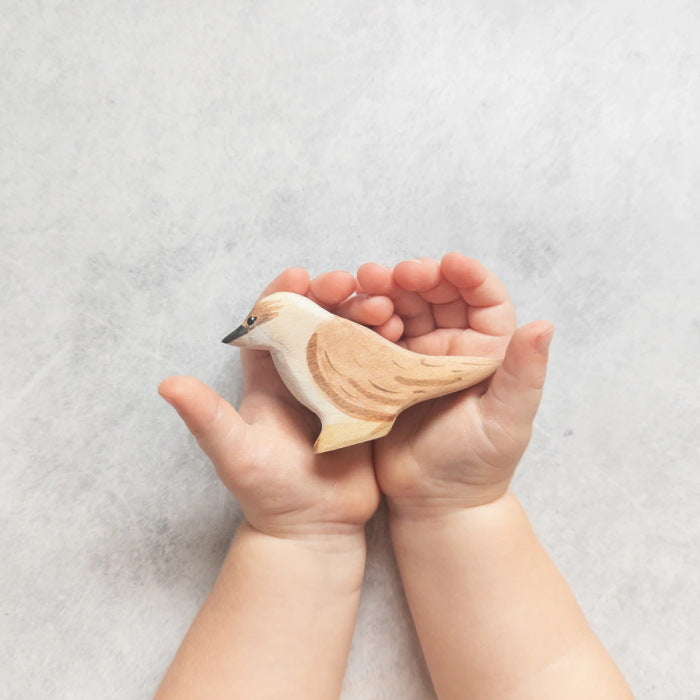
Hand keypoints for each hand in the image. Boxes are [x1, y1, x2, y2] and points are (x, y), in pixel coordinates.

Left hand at [158, 268, 391, 544]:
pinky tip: (404, 332)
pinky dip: (390, 345)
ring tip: (380, 306)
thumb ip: (207, 417)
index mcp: (269, 378)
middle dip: (331, 296)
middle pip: (316, 321)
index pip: (270, 324)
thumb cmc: (268, 493)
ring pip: (352, 337)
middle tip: (348, 284)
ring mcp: (339, 389)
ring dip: (364, 315)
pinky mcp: (368, 403)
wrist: (314, 529)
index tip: (299, 274)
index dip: (282, 295)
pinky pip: (379, 365)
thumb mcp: (235, 453)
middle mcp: (304, 376)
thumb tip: (167, 383)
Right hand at [353, 253, 553, 514]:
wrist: (433, 501)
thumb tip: (545, 325)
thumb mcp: (506, 421)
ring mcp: (416, 358)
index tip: (448, 263)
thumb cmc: (478, 465)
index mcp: (486, 351)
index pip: (484, 300)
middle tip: (394, 274)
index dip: (469, 276)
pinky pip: (374, 335)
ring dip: (385, 292)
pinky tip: (356, 315)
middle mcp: (452, 347)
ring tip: (365, 285)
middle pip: (437, 296)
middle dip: (416, 277)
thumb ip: (523, 374)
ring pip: (403, 309)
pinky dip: (364, 320)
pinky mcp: (384, 371)